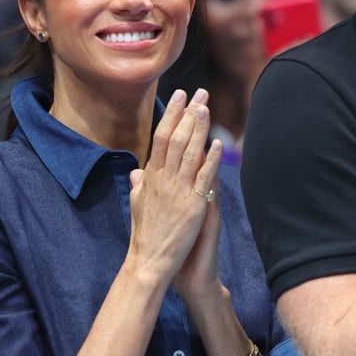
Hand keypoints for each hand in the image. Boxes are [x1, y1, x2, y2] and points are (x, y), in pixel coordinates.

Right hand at [126, 89, 220, 286]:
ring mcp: (177, 193)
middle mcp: (162, 181)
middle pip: (175, 139)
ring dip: (199, 128)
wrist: (149, 263)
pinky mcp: (192, 207)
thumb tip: (137, 170)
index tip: (179, 97)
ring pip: (189, 153)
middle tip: (198, 92)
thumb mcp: (137, 206)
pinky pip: (203, 179)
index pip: (160, 139)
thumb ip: (139, 186)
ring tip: (206, 107)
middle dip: (187, 113)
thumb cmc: (144, 237)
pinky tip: (218, 144)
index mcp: (150, 179)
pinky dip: (211, 160)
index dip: (171, 116)